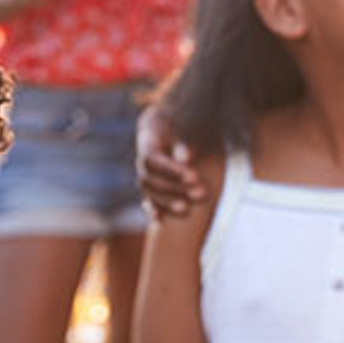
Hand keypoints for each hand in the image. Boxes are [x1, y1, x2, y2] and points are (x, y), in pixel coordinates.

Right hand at [135, 102, 205, 217]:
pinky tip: (160, 222)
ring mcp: (145, 174)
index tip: (194, 176)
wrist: (167, 122)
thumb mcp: (182, 126)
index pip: (153, 160)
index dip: (171, 170)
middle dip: (174, 188)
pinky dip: (153, 211)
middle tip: (202, 193)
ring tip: (188, 209)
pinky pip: (148, 201)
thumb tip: (185, 157)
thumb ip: (183, 142)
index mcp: (148, 141)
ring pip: (149, 193)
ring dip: (167, 202)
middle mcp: (142, 160)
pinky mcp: (151, 186)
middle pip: (150, 179)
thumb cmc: (180, 121)